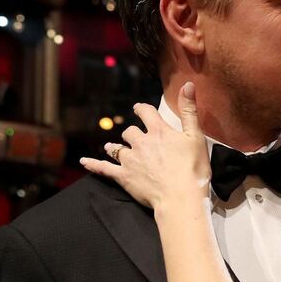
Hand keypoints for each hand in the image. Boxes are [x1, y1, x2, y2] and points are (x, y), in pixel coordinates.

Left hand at [80, 82, 210, 210]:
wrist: (181, 197)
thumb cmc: (192, 169)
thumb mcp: (196, 137)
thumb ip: (189, 111)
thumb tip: (187, 84)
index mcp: (158, 131)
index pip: (146, 112)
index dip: (142, 109)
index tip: (138, 108)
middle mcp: (141, 142)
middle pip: (130, 132)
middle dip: (132, 134)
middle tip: (133, 137)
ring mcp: (130, 160)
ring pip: (116, 148)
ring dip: (115, 147)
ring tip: (111, 147)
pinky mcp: (124, 177)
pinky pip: (103, 168)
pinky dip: (93, 164)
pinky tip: (84, 161)